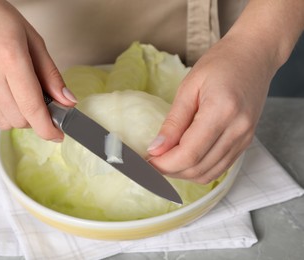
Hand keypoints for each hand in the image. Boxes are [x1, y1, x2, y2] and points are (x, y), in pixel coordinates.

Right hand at [0, 0, 75, 139]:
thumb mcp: (34, 42)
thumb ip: (51, 75)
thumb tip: (68, 102)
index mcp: (10, 58)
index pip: (32, 107)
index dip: (48, 128)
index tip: (58, 135)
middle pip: (19, 119)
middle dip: (35, 119)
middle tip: (38, 103)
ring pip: (3, 122)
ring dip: (18, 118)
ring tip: (19, 97)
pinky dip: (0, 116)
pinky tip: (4, 100)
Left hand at [148, 35, 274, 183]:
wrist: (253, 55)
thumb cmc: (220, 64)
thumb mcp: (188, 88)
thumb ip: (173, 122)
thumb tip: (156, 149)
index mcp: (222, 111)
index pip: (189, 153)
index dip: (164, 163)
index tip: (145, 161)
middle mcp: (238, 130)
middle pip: (198, 168)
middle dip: (170, 170)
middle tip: (151, 161)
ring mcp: (244, 139)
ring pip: (208, 174)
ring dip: (183, 173)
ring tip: (165, 160)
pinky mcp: (245, 143)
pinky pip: (219, 168)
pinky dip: (198, 169)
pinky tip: (184, 158)